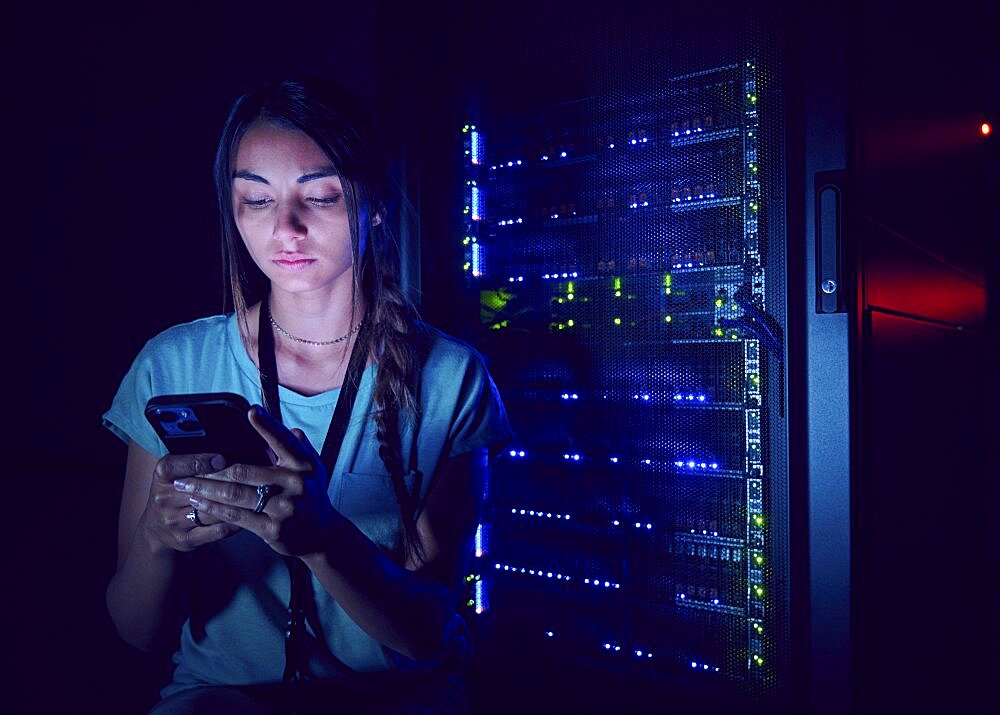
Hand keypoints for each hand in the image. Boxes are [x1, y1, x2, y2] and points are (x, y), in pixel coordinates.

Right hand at [141, 452, 240, 552]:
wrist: (156, 530)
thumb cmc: (174, 492)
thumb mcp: (175, 473)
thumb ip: (194, 462)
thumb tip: (226, 454)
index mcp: (161, 476)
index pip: (177, 465)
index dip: (200, 461)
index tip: (222, 459)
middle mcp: (164, 499)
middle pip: (199, 489)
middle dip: (226, 483)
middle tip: (250, 477)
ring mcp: (173, 521)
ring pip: (211, 511)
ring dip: (235, 504)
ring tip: (254, 496)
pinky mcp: (185, 540)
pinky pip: (215, 531)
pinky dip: (233, 523)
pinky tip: (247, 516)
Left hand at [171, 406, 338, 557]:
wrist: (321, 533)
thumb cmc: (311, 494)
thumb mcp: (313, 468)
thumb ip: (299, 448)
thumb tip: (291, 430)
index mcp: (304, 464)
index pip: (282, 441)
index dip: (267, 425)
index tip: (251, 411)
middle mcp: (296, 484)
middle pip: (245, 471)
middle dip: (211, 470)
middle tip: (188, 467)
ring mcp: (284, 508)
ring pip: (236, 494)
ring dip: (205, 489)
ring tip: (185, 485)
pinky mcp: (273, 529)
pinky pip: (237, 516)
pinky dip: (215, 509)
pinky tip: (199, 503)